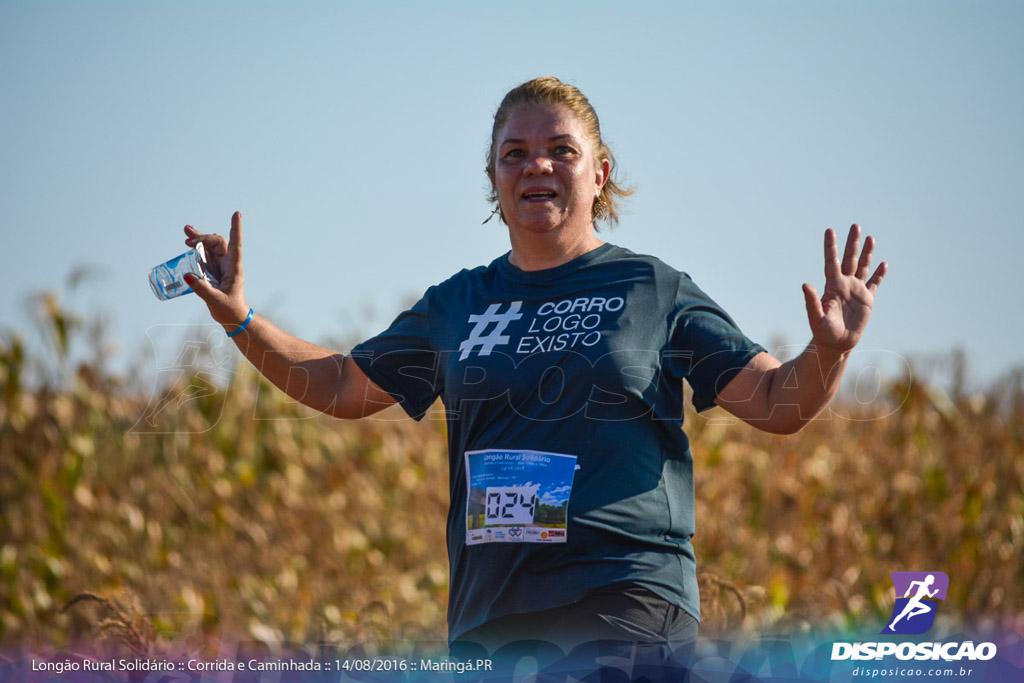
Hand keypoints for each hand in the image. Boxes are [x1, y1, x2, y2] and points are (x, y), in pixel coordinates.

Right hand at [183, 211, 249, 328]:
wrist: (234, 318)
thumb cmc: (229, 310)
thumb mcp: (215, 300)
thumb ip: (201, 289)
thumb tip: (186, 275)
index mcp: (233, 269)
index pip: (236, 245)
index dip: (236, 229)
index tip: (236, 214)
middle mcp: (228, 264)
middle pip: (218, 243)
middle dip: (203, 236)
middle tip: (187, 236)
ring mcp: (220, 266)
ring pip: (210, 247)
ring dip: (199, 239)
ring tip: (185, 231)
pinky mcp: (213, 271)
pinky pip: (205, 255)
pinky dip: (197, 248)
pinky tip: (188, 245)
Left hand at [802, 224, 886, 353]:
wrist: (837, 343)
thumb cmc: (823, 332)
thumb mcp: (816, 317)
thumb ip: (811, 301)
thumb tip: (805, 285)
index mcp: (832, 286)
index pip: (832, 261)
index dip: (831, 246)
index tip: (829, 230)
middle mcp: (844, 284)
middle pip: (849, 259)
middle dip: (852, 243)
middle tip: (855, 225)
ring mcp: (856, 290)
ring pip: (862, 267)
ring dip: (866, 253)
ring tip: (870, 237)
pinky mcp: (866, 299)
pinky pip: (874, 283)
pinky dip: (878, 274)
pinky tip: (883, 264)